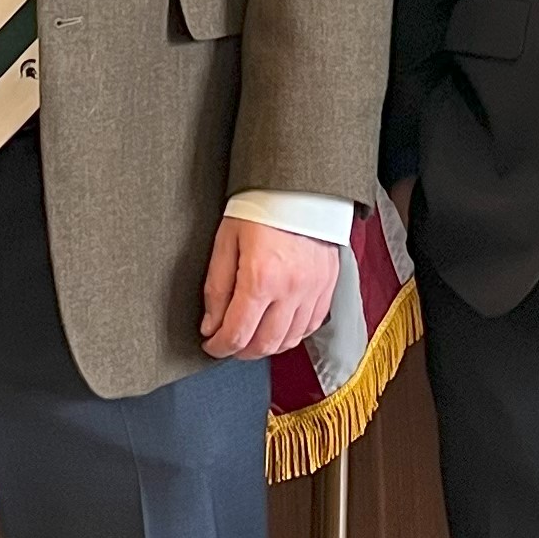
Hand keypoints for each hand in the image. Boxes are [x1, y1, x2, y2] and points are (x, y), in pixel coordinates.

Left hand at [200, 216, 341, 361]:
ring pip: (289, 340)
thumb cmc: (259, 208)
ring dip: (267, 346)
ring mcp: (313, 289)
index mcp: (260, 278)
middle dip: (241, 351)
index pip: (237, 332)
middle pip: (264, 344)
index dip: (219, 346)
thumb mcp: (226, 241)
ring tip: (251, 338)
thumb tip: (211, 325)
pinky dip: (292, 334)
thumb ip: (217, 288)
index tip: (210, 345)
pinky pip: (311, 325)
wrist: (299, 186)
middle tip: (228, 344)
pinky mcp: (328, 285)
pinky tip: (278, 327)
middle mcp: (290, 289)